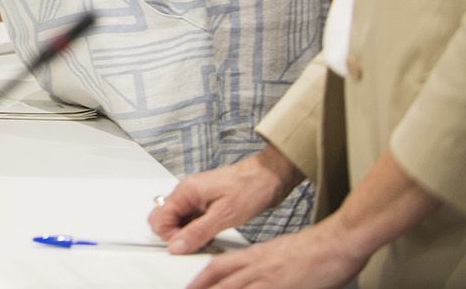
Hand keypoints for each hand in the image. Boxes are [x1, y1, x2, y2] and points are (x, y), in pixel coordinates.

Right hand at [152, 148, 303, 254]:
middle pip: (163, 219)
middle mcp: (186, 192)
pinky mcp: (204, 202)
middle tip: (196, 243)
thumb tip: (177, 245)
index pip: (159, 219)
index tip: (188, 245)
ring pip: (177, 220)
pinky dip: (197, 229)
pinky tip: (211, 233)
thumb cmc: (250, 188)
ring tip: (208, 238)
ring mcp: (195, 196)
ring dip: (188, 233)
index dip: (171, 236)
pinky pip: (190, 218)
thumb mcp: (224, 216)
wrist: (269, 177)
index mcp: (185, 192)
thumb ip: (197, 232)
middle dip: (175, 235)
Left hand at [181, 221, 364, 288]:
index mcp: (256, 254)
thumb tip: (254, 276)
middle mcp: (258, 266)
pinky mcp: (285, 287)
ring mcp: (271, 278)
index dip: (200, 278)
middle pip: (221, 280)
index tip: (189, 285)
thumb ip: (262, 263)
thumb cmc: (313, 248)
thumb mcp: (279, 252)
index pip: (218, 265)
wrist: (337, 242)